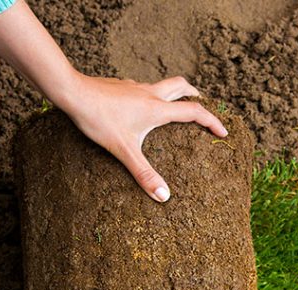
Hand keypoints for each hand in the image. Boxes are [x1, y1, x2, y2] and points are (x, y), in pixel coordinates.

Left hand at [63, 74, 228, 201]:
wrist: (73, 93)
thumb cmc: (98, 119)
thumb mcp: (124, 151)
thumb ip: (144, 174)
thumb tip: (164, 196)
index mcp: (157, 110)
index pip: (194, 112)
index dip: (212, 122)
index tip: (224, 133)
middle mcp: (150, 94)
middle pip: (182, 86)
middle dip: (196, 95)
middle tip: (203, 104)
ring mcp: (135, 88)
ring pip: (162, 85)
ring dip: (174, 93)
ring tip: (174, 106)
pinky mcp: (121, 87)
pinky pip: (143, 89)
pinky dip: (151, 96)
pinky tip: (139, 108)